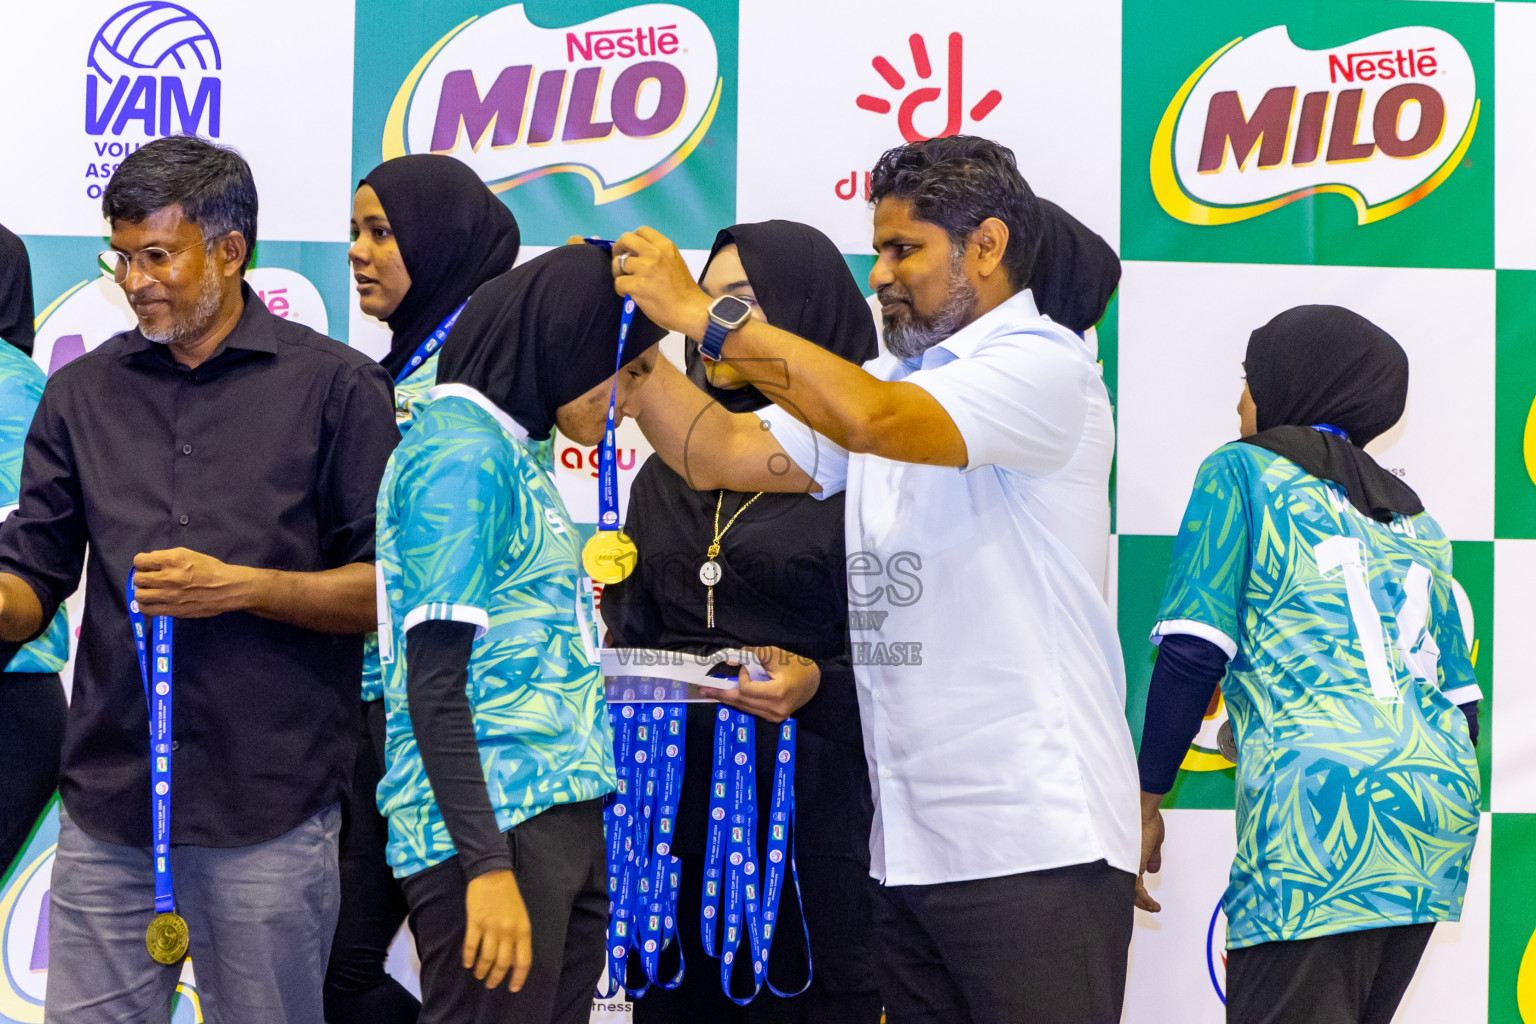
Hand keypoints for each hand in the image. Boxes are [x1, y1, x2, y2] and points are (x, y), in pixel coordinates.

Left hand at [131, 548, 254, 617]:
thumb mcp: (189, 554)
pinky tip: (153, 603)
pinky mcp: (172, 610)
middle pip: (138, 579)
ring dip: (143, 592)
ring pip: (139, 595)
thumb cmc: (210, 569)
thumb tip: (150, 561)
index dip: (142, 563)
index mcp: (172, 560)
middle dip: (142, 578)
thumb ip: (167, 556)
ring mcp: (169, 595)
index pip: (140, 561)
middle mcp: (168, 577)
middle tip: (151, 580)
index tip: (148, 566)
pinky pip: (147, 610)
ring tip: (151, 592)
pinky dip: (146, 606)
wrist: (227, 589)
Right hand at [463, 869, 532, 991]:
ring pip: (487, 958)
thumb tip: (513, 960)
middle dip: (496, 977)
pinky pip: (471, 946)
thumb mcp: (521, 916)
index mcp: (523, 930)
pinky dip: (469, 958)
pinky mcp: (475, 922)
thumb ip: (518, 937)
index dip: (518, 978)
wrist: (492, 873)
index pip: (523, 961)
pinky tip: (467, 964)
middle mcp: (508, 932)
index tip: (512, 988)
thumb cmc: (509, 895)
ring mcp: (491, 928)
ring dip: (482, 970)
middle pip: (503, 963)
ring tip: (478, 975)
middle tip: (490, 984)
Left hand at [611, 227, 711, 340]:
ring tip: (626, 281)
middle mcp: (655, 253)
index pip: (641, 231)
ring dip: (618, 273)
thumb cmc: (683, 289)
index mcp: (665, 245)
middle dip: (618, 249)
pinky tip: (628, 294)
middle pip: (626, 239)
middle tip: (619, 261)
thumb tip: (635, 254)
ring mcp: (645, 269)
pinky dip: (621, 289)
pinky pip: (618, 282)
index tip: (629, 249)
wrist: (690, 309)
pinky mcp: (638, 285)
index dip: (631, 240)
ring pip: (618, 263)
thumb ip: (658, 254)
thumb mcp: (674, 261)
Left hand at [699, 646, 820, 721]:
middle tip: (703, 688)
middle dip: (721, 693)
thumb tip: (728, 661)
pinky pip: (751, 709)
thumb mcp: (775, 654)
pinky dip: (740, 701)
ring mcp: (775, 716)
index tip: (748, 665)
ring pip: (744, 707)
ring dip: (728, 698)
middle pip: (741, 701)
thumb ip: (752, 655)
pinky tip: (728, 695)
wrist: (815, 681)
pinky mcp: (774, 718)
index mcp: (778, 694)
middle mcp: (776, 709)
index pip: (746, 689)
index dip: (743, 676)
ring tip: (711, 691)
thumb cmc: (797, 665)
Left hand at [1136, 792, 1164, 912]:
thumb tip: (1152, 870)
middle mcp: (1123, 860)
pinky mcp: (1131, 865)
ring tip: (1153, 907)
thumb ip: (1151, 858)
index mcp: (1127, 855)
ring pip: (1130, 890)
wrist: (1143, 809)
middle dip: (1139, 900)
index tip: (1148, 898)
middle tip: (1150, 907)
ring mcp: (1125, 863)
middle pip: (1126, 886)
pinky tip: (1152, 904)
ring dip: (1143, 902)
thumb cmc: (1145, 819)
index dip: (1136, 890)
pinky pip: (1134, 888)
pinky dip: (1144, 898)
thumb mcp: (1152, 842)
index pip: (1128, 877)